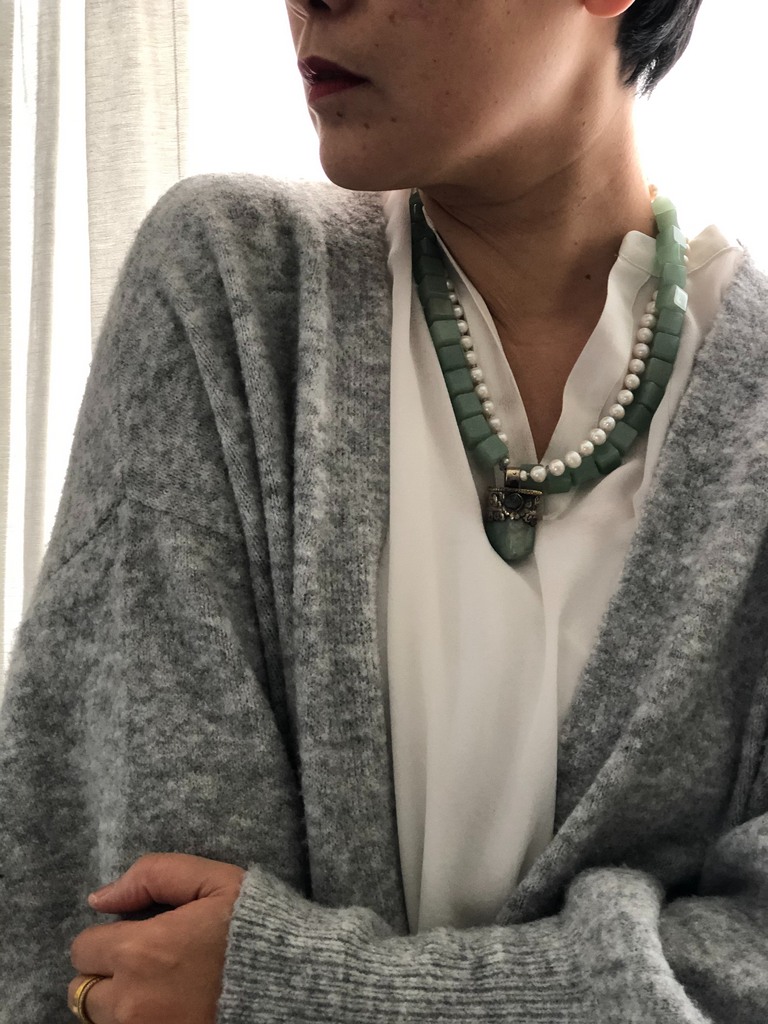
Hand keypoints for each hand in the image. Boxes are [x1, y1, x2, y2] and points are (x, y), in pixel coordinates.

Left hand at [68, 852, 245, 1023]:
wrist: (295, 982)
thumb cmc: (256, 928)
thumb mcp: (214, 881)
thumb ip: (153, 875)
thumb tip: (101, 897)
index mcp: (140, 951)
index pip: (84, 948)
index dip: (110, 935)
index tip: (140, 933)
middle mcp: (133, 1001)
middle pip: (84, 991)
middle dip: (109, 972)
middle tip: (149, 961)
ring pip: (105, 1018)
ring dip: (122, 1001)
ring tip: (163, 984)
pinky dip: (144, 1019)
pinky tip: (174, 1003)